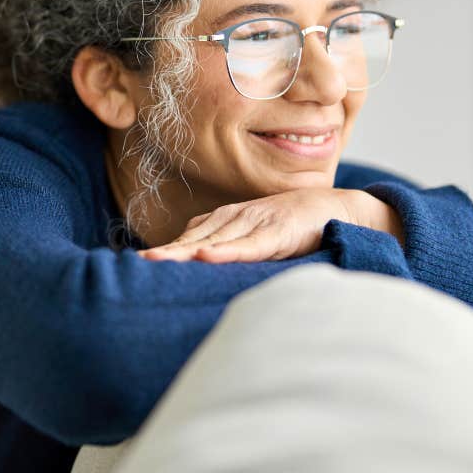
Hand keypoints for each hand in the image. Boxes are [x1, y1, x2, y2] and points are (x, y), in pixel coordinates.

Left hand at [137, 188, 403, 262]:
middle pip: (194, 238)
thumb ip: (230, 246)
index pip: (189, 237)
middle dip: (167, 251)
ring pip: (214, 241)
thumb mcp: (255, 237)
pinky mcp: (277, 234)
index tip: (139, 263)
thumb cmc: (292, 225)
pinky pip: (248, 245)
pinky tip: (206, 256)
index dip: (166, 249)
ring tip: (158, 260)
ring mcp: (256, 224)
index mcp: (228, 220)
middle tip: (138, 264)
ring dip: (185, 251)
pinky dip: (227, 251)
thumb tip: (200, 262)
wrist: (334, 208)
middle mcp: (236, 219)